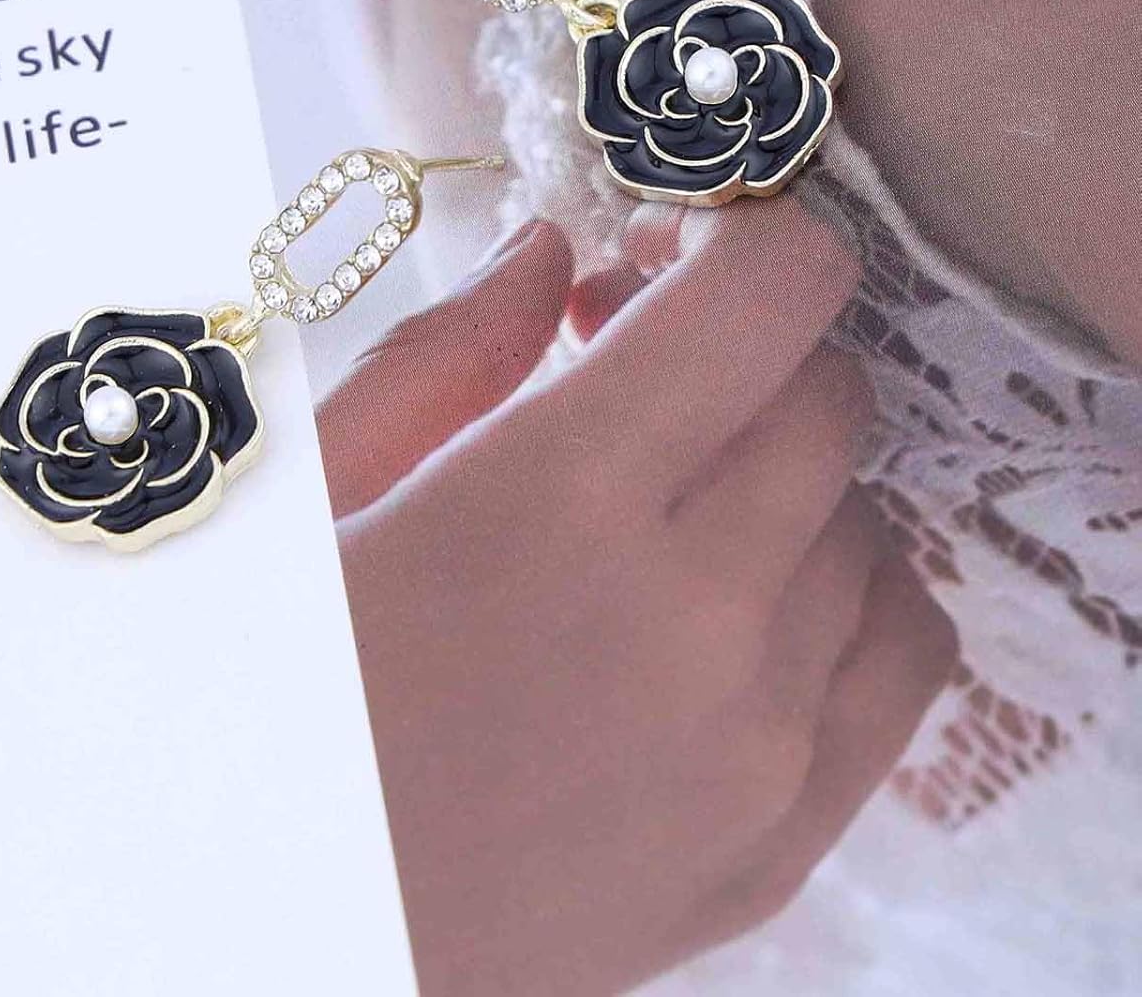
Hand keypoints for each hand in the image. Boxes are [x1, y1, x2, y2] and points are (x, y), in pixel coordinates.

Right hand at [320, 199, 956, 995]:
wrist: (273, 939)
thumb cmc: (257, 705)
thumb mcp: (304, 500)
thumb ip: (442, 355)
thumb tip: (550, 250)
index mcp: (561, 497)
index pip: (773, 291)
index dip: (735, 238)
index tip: (656, 261)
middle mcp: (696, 615)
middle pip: (829, 397)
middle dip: (744, 351)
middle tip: (631, 376)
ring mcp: (757, 744)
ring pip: (870, 522)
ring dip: (783, 473)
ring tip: (666, 502)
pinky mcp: (776, 842)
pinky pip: (906, 656)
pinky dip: (853, 590)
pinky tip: (746, 597)